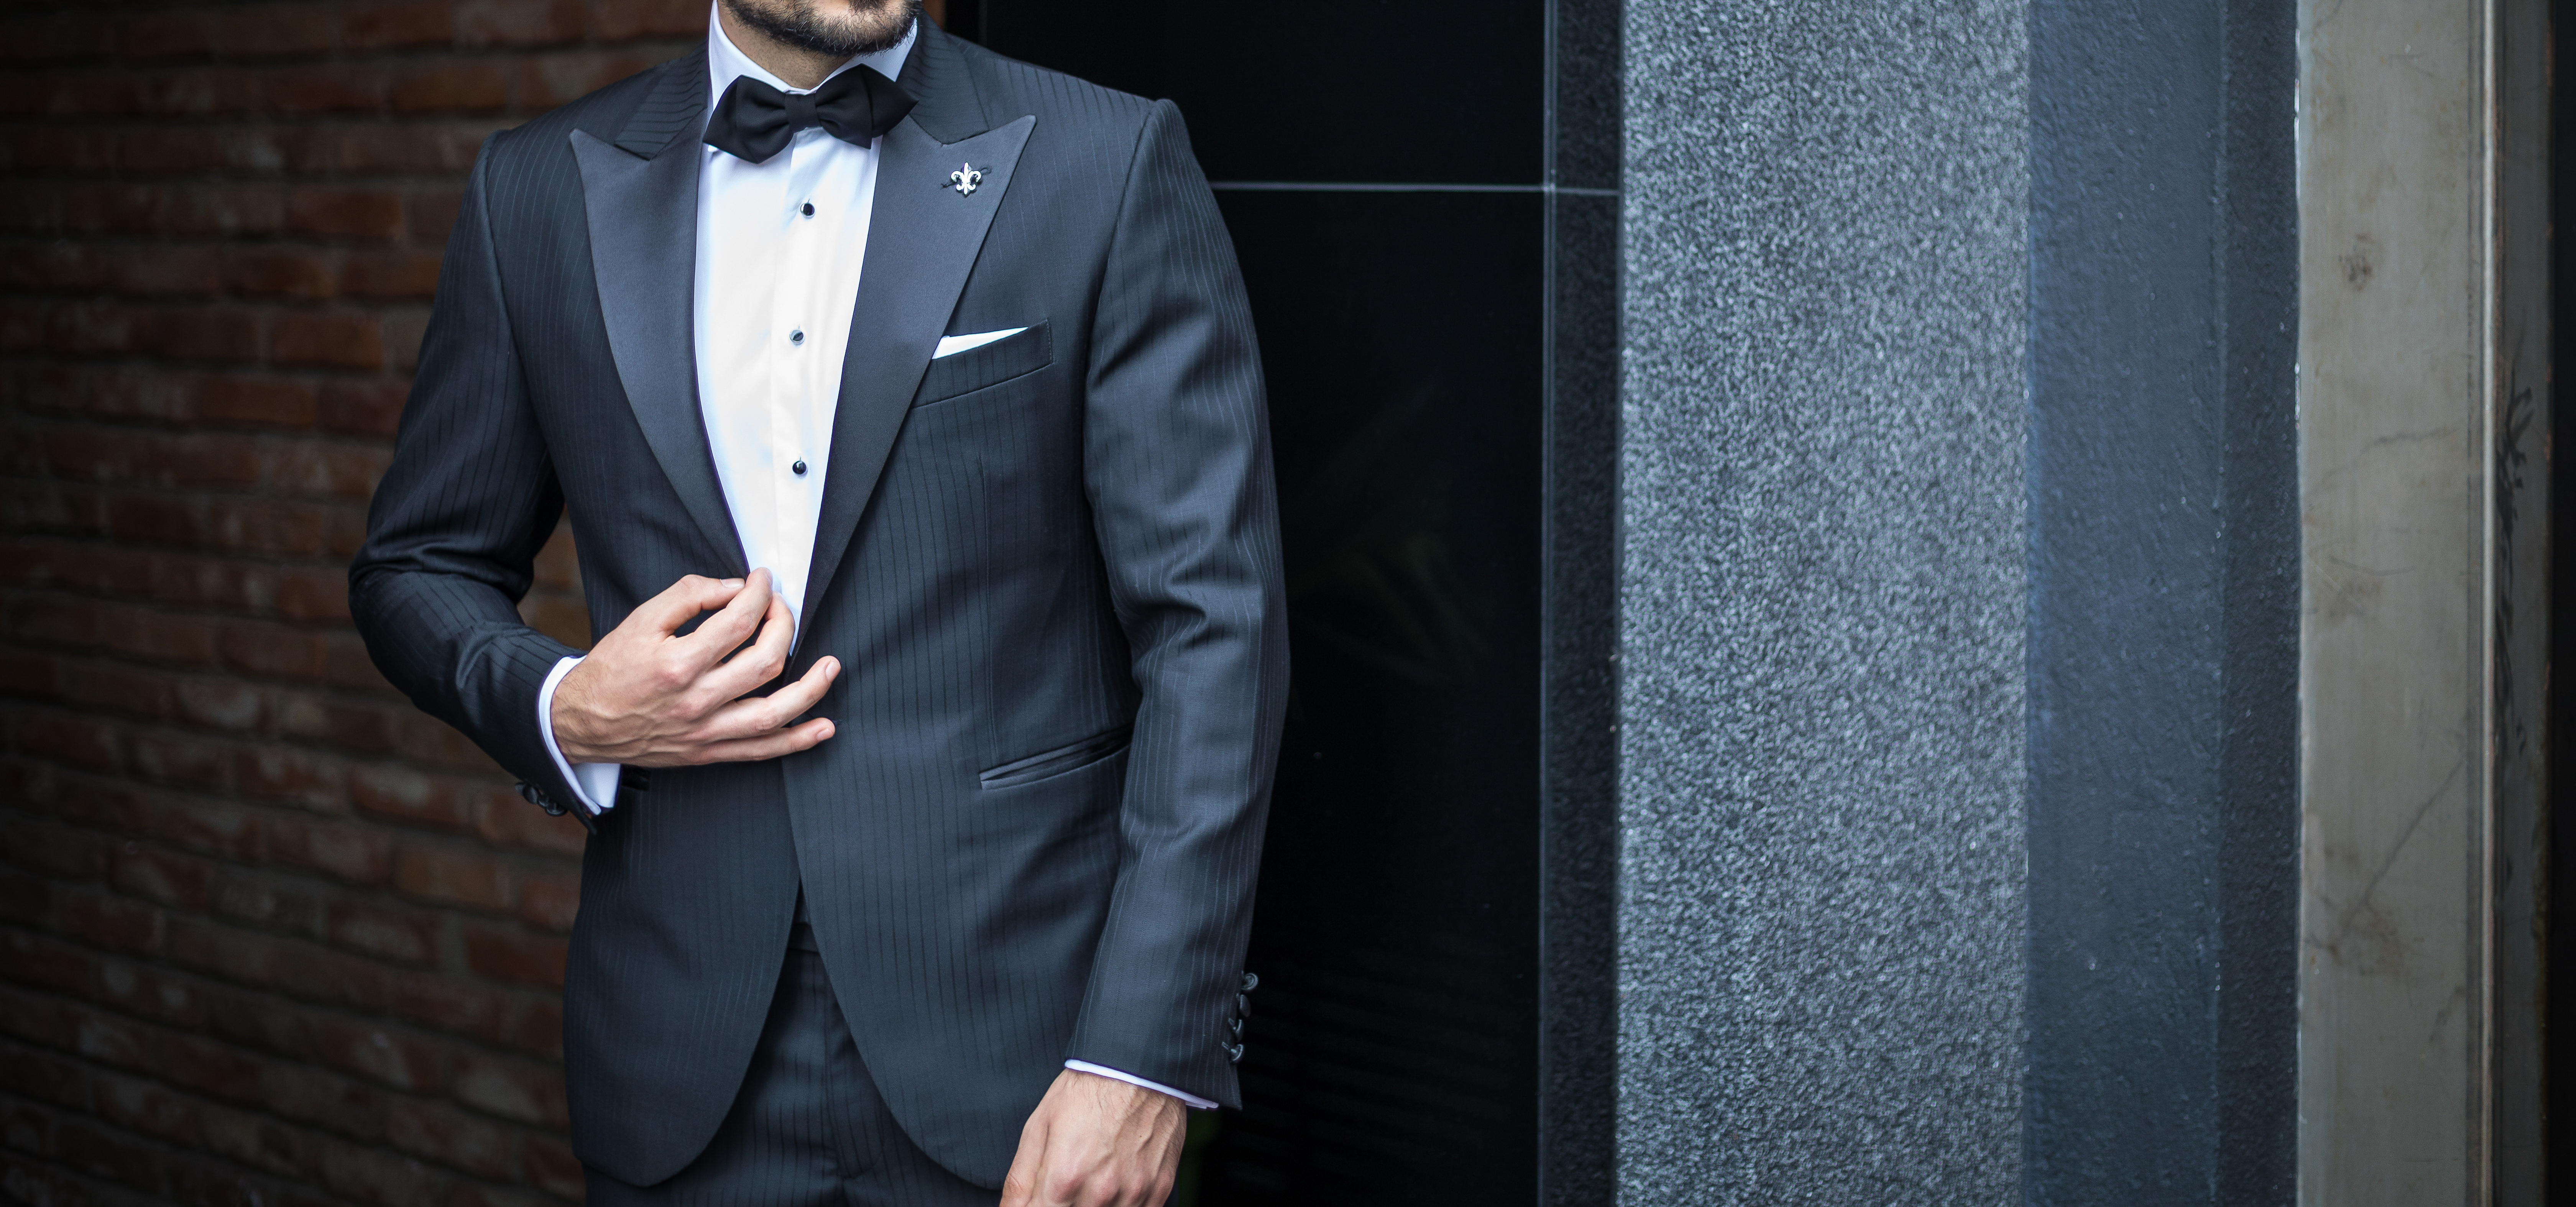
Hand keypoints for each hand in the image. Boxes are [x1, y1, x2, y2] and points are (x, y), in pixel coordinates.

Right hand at [551, 569, 838, 766]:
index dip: (759, 594)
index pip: (739, 621)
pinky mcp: (708, 752)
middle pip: (764, 661)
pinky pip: (761, 751)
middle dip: (784, 626)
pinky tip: (823, 727)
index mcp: (677, 663)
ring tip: (831, 666)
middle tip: (782, 608)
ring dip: (810, 689)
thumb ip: (689, 597)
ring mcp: (704, 731)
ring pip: (772, 712)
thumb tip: (735, 588)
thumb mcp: (641, 620)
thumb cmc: (612, 668)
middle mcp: (695, 700)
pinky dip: (796, 741)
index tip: (763, 581)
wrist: (581, 721)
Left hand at [999, 1070, 1186, 1206]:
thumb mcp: (1039, 1127)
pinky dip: (1122, 1204)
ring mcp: (1134, 1193)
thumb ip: (1019, 1181)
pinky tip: (1116, 1182)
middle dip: (1064, 1205)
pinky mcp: (1159, 1189)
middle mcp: (1100, 1193)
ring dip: (1093, 1205)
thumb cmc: (1088, 1090)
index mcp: (1064, 1179)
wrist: (1140, 1065)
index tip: (1042, 1198)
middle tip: (1067, 1182)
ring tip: (1093, 1177)